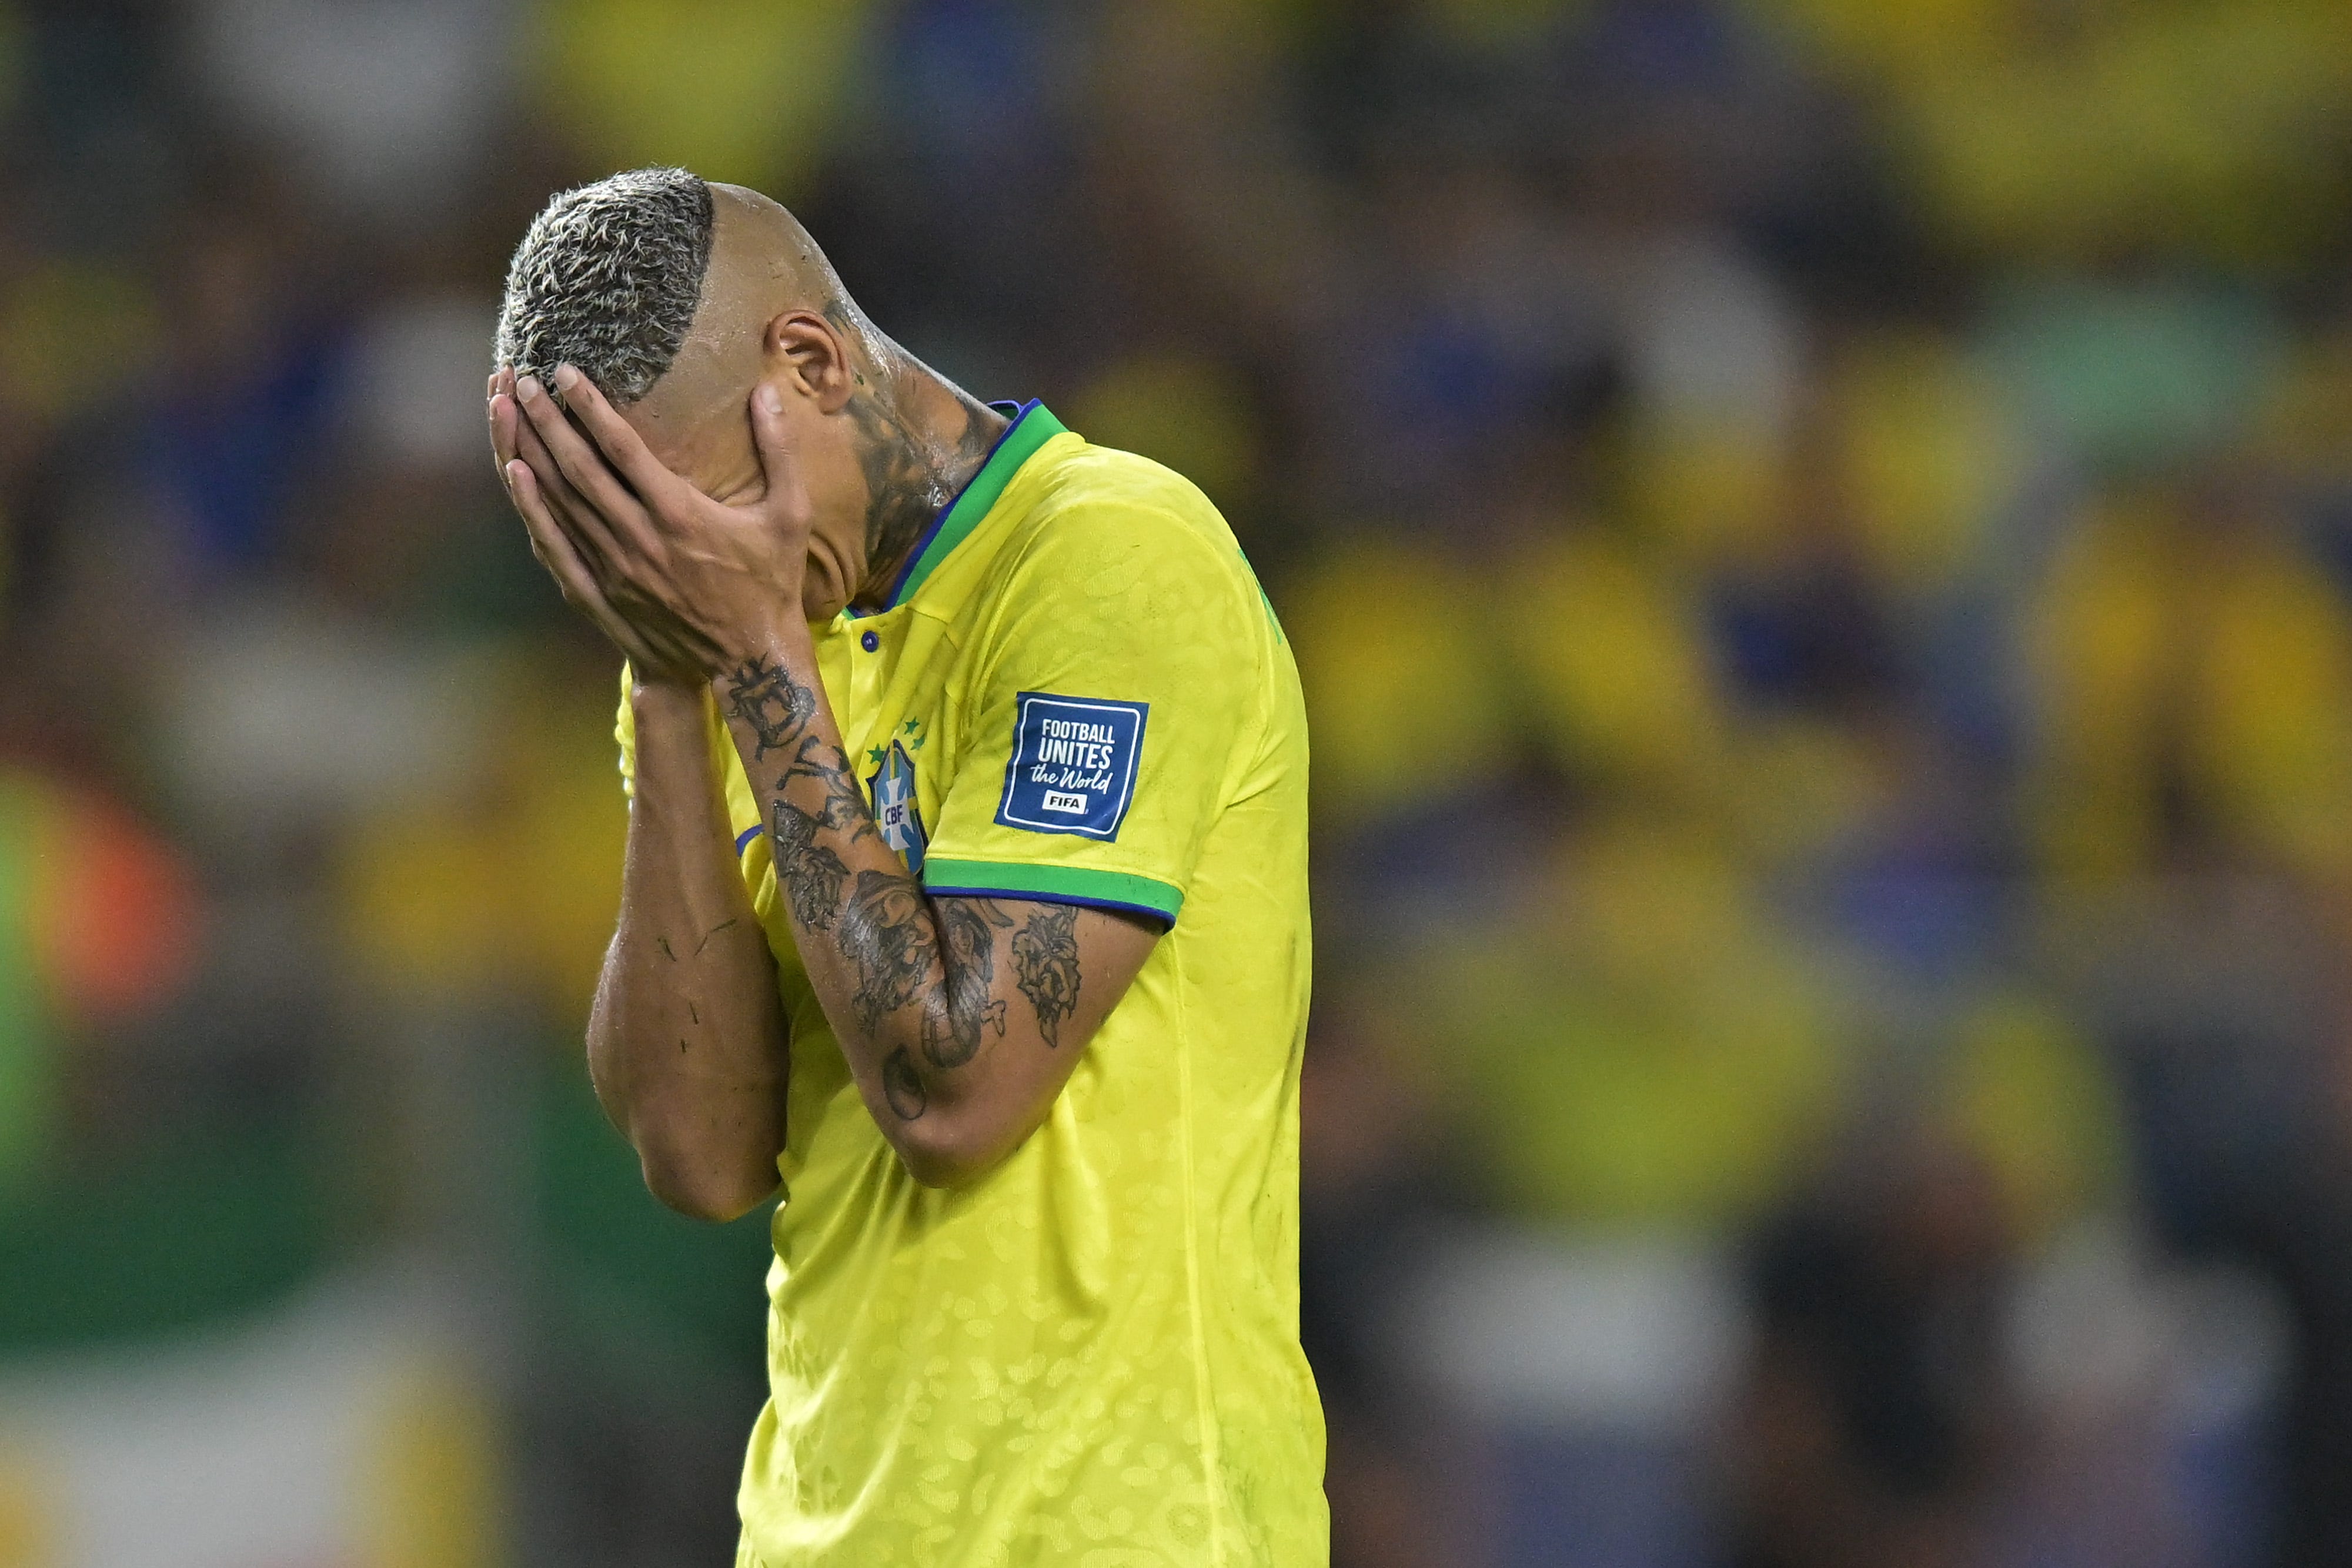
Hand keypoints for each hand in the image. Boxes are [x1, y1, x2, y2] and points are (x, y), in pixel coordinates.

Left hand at [487, 363, 812, 681]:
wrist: (749, 662)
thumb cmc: (772, 584)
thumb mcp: (790, 515)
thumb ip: (779, 450)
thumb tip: (765, 391)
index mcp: (680, 514)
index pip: (621, 447)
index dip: (589, 406)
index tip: (563, 372)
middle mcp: (638, 539)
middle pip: (578, 468)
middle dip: (546, 420)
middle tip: (520, 381)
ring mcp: (613, 569)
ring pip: (560, 502)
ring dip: (530, 453)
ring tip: (508, 413)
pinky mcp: (601, 594)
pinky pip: (555, 545)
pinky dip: (532, 508)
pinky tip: (515, 474)